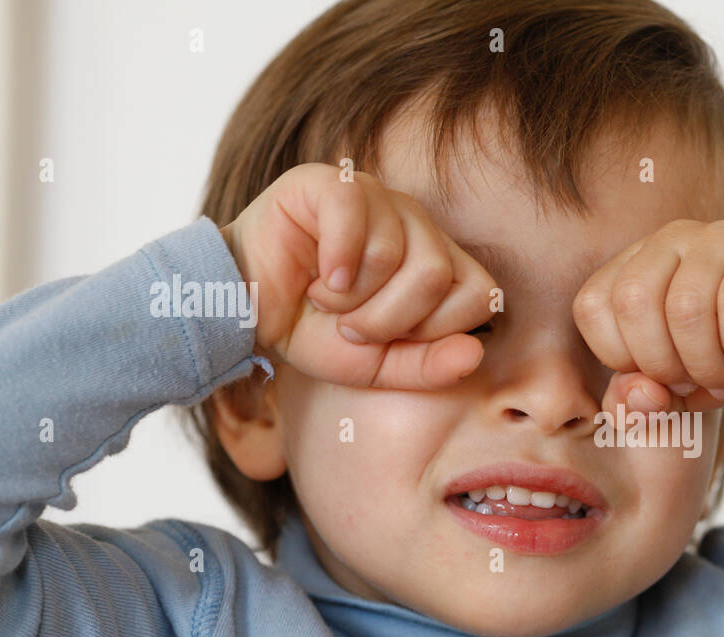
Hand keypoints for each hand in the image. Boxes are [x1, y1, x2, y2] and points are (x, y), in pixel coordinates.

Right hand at [219, 162, 497, 388]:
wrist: (243, 311)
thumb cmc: (312, 330)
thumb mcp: (375, 365)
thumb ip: (428, 366)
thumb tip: (474, 354)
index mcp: (440, 263)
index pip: (480, 294)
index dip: (433, 330)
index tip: (387, 338)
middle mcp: (418, 224)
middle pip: (437, 275)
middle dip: (385, 319)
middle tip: (348, 321)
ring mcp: (378, 197)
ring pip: (394, 251)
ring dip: (351, 296)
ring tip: (326, 296)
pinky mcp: (332, 183)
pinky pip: (355, 214)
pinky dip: (337, 260)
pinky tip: (319, 277)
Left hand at [572, 219, 723, 415]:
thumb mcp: (675, 391)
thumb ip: (638, 399)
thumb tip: (634, 397)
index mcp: (636, 264)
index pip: (594, 306)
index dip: (620, 358)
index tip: (658, 379)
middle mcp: (671, 241)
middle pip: (634, 301)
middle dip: (661, 364)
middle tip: (692, 385)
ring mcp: (719, 239)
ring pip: (685, 306)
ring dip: (705, 363)